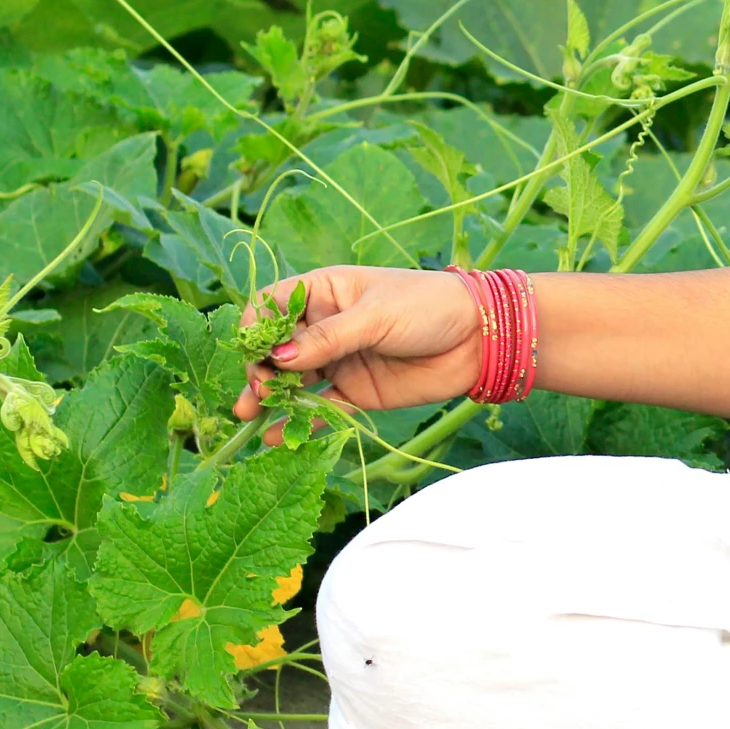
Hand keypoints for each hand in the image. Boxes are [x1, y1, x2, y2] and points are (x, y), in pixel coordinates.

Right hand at [233, 266, 481, 440]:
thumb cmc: (429, 306)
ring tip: (250, 415)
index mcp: (327, 292)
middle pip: (277, 348)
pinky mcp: (357, 391)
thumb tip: (279, 357)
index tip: (255, 349)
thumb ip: (328, 338)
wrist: (479, 338)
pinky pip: (320, 408)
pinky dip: (299, 422)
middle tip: (259, 389)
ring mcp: (340, 360)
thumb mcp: (376, 315)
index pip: (274, 304)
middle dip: (261, 368)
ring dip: (270, 397)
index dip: (258, 326)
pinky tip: (276, 437)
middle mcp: (326, 326)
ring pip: (293, 380)